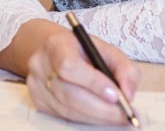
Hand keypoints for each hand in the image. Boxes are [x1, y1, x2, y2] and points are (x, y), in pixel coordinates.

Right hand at [25, 23, 139, 125]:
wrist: (55, 51)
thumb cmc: (83, 51)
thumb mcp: (107, 50)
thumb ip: (124, 69)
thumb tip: (128, 94)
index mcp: (56, 44)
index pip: (69, 65)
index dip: (92, 83)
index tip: (116, 95)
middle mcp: (41, 63)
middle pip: (68, 93)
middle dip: (100, 108)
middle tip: (124, 114)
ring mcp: (36, 83)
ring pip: (67, 109)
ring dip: (96, 117)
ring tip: (118, 117)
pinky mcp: (38, 100)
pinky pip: (63, 116)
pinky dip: (85, 118)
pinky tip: (99, 115)